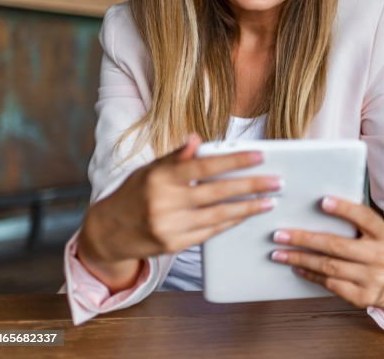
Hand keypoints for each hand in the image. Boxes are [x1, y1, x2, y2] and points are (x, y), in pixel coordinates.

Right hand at [77, 134, 279, 290]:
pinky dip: (231, 222)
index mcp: (161, 177)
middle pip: (218, 192)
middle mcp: (165, 202)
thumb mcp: (150, 169)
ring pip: (219, 215)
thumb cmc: (134, 193)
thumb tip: (196, 138)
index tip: (260, 156)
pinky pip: (210, 232)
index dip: (235, 160)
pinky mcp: (174, 245)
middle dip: (251, 186)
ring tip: (270, 200)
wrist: (107, 232)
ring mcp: (170, 226)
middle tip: (277, 181)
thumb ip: (177, 156)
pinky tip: (246, 215)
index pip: (205, 166)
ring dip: (248, 208)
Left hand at [269, 196, 383, 310]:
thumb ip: (357, 222)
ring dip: (300, 259)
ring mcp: (373, 279)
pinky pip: (330, 284)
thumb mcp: (374, 234)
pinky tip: (296, 268)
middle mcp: (382, 256)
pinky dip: (310, 275)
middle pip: (337, 246)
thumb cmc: (373, 250)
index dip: (344, 209)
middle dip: (305, 239)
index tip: (322, 201)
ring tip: (279, 253)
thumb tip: (322, 204)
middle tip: (280, 235)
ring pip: (329, 267)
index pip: (365, 218)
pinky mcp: (362, 297)